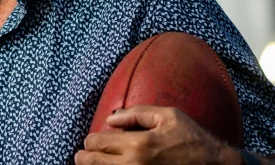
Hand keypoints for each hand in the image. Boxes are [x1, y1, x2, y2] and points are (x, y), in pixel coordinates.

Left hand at [74, 105, 242, 163]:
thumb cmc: (192, 140)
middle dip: (85, 157)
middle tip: (82, 156)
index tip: (91, 141)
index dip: (90, 141)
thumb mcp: (168, 116)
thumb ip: (136, 113)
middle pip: (93, 162)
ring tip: (94, 164)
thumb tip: (111, 119)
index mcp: (138, 144)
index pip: (97, 143)